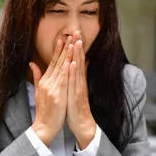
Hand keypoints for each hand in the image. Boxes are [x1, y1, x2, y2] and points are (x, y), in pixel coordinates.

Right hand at [29, 36, 72, 145]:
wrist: (44, 127)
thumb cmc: (44, 111)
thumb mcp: (39, 91)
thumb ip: (37, 76)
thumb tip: (32, 63)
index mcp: (45, 81)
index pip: (53, 62)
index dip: (58, 50)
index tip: (62, 38)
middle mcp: (48, 82)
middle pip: (58, 62)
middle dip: (65, 48)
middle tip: (70, 34)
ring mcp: (53, 88)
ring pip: (61, 69)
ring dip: (68, 55)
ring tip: (72, 43)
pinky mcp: (58, 95)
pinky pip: (63, 81)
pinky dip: (66, 71)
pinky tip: (70, 62)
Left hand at [67, 31, 96, 149]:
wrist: (82, 124)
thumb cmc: (75, 108)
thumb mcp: (73, 91)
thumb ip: (73, 78)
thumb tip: (74, 67)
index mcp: (77, 80)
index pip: (77, 60)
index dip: (76, 48)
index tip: (74, 34)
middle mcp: (79, 82)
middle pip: (79, 61)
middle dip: (78, 46)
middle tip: (77, 31)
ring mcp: (78, 88)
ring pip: (78, 69)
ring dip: (77, 55)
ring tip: (76, 42)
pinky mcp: (75, 96)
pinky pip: (74, 83)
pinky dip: (73, 73)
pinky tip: (72, 64)